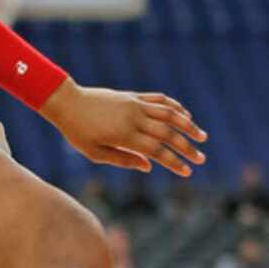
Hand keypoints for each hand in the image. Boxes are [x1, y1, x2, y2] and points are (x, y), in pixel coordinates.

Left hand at [40, 79, 205, 175]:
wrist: (67, 102)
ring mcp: (135, 104)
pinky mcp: (133, 96)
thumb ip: (123, 159)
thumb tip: (148, 166)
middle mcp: (133, 118)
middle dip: (186, 147)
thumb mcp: (95, 153)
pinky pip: (159, 99)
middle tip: (201, 159)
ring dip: (188, 125)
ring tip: (202, 136)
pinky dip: (175, 106)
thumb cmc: (77, 132)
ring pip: (169, 113)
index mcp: (124, 135)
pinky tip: (185, 115)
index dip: (174, 162)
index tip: (188, 172)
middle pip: (167, 133)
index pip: (156, 151)